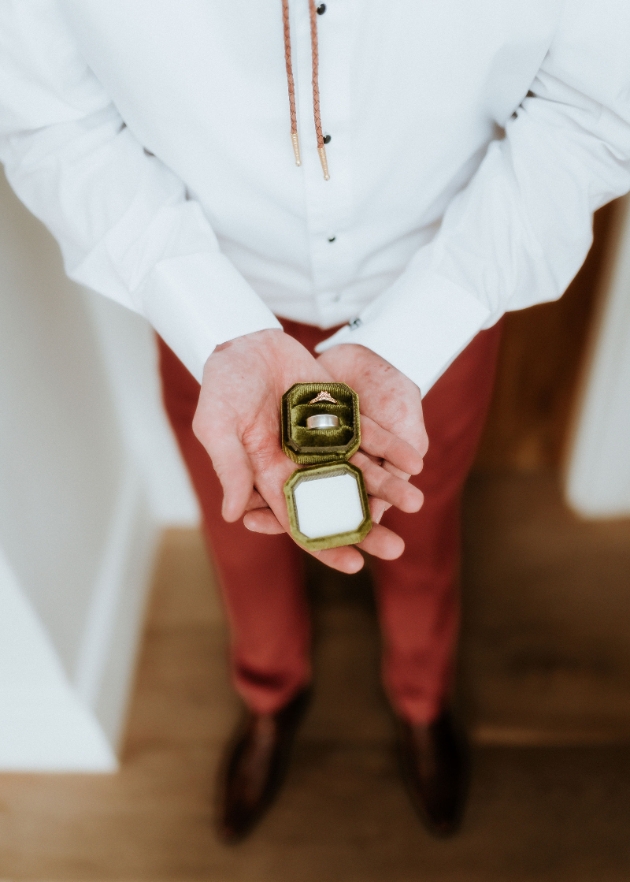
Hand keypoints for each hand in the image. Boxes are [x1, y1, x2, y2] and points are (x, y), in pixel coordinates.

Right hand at [192, 330, 423, 572]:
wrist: (246, 343)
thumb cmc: (224, 386)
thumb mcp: (217, 424)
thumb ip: (229, 466)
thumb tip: (233, 516)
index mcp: (270, 477)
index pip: (301, 521)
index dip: (326, 544)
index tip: (355, 565)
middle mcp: (301, 466)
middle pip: (338, 503)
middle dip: (366, 526)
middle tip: (396, 549)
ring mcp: (324, 442)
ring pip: (361, 472)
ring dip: (388, 488)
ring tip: (416, 501)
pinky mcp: (341, 416)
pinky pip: (370, 437)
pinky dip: (391, 449)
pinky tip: (414, 461)